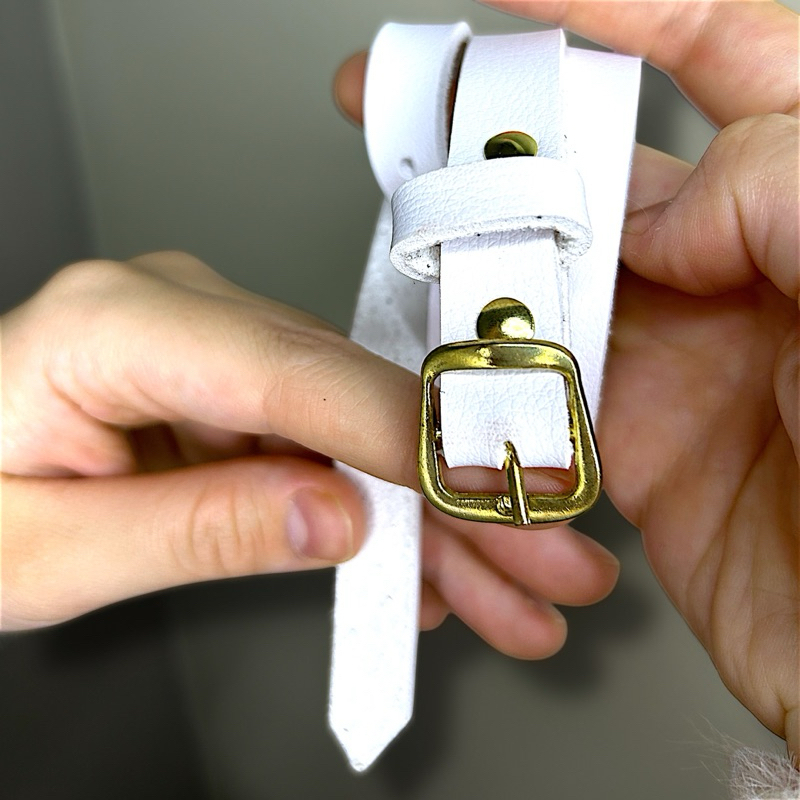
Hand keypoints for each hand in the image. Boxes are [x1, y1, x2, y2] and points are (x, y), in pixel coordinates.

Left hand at [1, 251, 616, 656]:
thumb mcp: (51, 552)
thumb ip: (199, 528)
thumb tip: (336, 521)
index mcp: (118, 325)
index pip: (293, 372)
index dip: (406, 436)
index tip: (493, 489)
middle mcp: (183, 314)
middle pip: (353, 403)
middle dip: (454, 494)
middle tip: (538, 559)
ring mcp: (220, 346)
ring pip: (363, 433)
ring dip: (436, 519)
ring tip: (507, 588)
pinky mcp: (240, 387)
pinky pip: (332, 447)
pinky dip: (382, 513)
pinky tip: (429, 572)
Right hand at [337, 0, 798, 754]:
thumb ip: (772, 184)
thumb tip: (651, 204)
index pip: (725, 54)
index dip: (621, 6)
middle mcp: (749, 273)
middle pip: (604, 184)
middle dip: (508, 154)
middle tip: (427, 133)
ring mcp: (687, 363)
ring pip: (550, 295)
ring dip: (486, 289)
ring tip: (436, 281)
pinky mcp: (640, 451)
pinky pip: (540, 403)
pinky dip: (496, 394)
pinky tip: (478, 391)